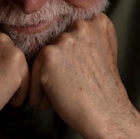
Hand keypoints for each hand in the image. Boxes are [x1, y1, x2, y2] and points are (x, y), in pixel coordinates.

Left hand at [28, 13, 129, 136]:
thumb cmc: (103, 92)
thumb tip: (62, 40)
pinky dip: (36, 90)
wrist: (107, 115)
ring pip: (43, 59)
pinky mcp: (49, 55)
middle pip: (56, 45)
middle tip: (65, 89)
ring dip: (45, 78)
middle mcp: (81, 26)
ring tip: (56, 97)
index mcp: (98, 23)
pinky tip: (46, 103)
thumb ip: (88, 40)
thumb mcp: (104, 55)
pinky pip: (32, 72)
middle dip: (57, 67)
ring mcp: (64, 39)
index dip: (70, 58)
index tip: (75, 76)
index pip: (70, 34)